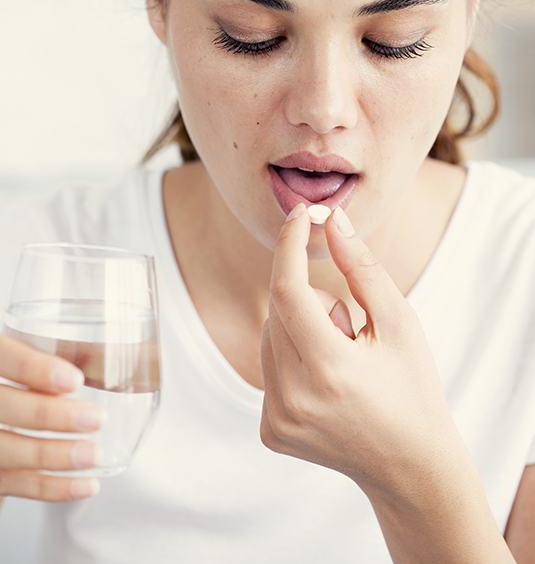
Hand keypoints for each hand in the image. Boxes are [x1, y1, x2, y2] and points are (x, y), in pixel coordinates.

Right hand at [0, 324, 105, 502]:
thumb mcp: (5, 355)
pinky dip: (42, 487)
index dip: (29, 366)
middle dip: (46, 415)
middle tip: (96, 419)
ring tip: (92, 455)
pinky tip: (80, 485)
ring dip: (47, 456)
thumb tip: (103, 363)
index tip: (74, 379)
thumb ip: (45, 356)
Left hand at [259, 203, 464, 500]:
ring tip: (340, 362)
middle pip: (278, 311)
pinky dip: (291, 359)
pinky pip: (267, 368)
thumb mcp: (400, 324)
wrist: (409, 466)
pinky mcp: (269, 430)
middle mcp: (293, 398)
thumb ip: (362, 269)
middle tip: (349, 330)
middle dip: (310, 301)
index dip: (289, 245)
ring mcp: (277, 419)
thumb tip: (332, 221)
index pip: (287, 290)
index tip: (300, 215)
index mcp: (329, 370)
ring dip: (299, 331)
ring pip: (269, 337)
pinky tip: (325, 384)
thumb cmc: (412, 388)